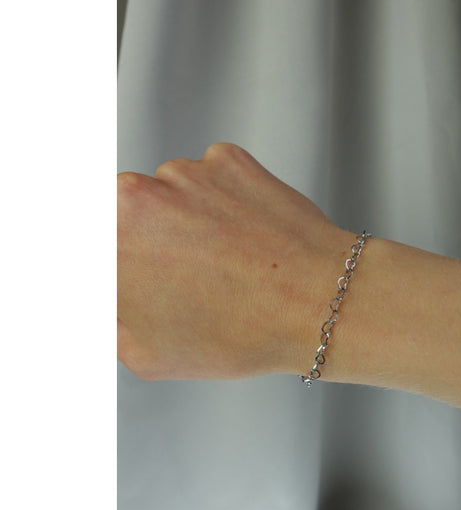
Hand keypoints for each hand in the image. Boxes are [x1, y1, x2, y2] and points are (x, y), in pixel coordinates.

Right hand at [118, 142, 460, 427]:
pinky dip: (225, 200)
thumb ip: (106, 314)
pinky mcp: (227, 158)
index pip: (90, 237)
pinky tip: (247, 236)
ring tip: (227, 260)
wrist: (321, 302)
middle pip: (125, 211)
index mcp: (107, 240)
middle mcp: (135, 195)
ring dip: (189, 218)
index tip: (132, 269)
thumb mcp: (145, 351)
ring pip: (172, 193)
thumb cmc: (241, 333)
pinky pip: (212, 178)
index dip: (113, 260)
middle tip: (184, 272)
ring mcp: (185, 171)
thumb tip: (103, 292)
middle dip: (145, 239)